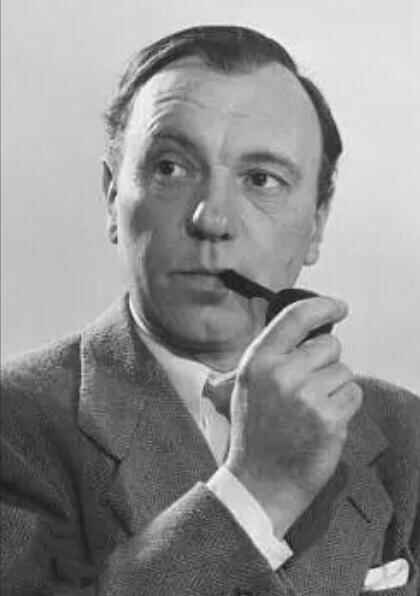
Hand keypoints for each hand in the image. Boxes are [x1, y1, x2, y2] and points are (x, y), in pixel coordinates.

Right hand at [225, 296, 361, 535]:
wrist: (260, 482)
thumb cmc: (257, 431)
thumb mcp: (250, 384)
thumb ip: (276, 355)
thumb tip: (315, 331)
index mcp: (257, 361)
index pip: (296, 317)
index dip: (323, 305)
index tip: (339, 307)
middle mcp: (281, 373)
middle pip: (330, 345)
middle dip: (327, 362)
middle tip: (309, 388)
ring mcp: (305, 396)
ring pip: (344, 371)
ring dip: (335, 388)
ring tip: (311, 411)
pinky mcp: (328, 419)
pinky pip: (354, 395)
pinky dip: (345, 407)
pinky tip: (323, 423)